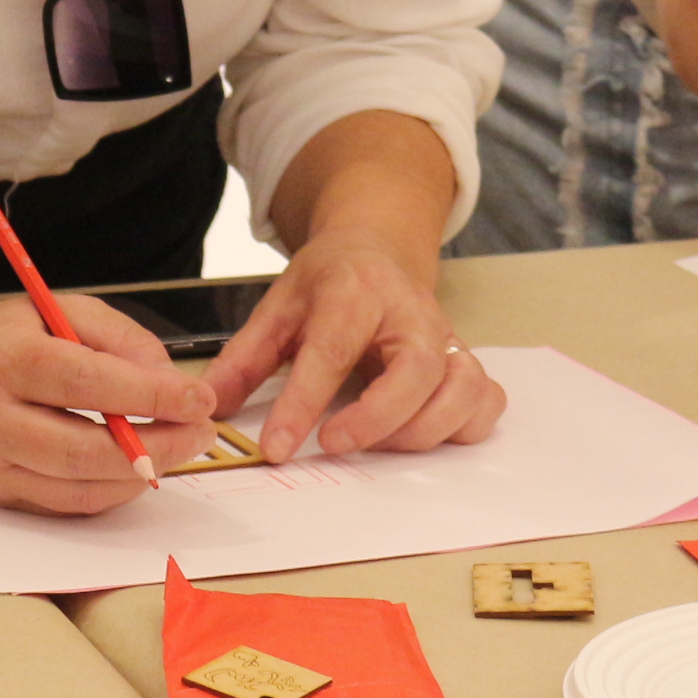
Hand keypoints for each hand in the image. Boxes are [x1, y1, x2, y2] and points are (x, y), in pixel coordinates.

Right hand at [0, 294, 217, 514]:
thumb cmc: (8, 338)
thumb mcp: (59, 310)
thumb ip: (119, 338)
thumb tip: (170, 383)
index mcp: (4, 357)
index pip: (86, 383)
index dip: (151, 395)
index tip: (198, 398)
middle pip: (83, 448)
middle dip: (157, 445)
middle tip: (201, 432)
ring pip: (79, 485)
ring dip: (142, 473)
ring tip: (179, 447)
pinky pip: (67, 504)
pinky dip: (113, 490)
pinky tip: (139, 468)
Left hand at [204, 228, 503, 463]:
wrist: (376, 248)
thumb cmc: (327, 283)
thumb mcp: (277, 308)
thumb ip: (243, 360)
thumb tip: (211, 408)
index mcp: (355, 290)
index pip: (331, 351)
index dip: (303, 404)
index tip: (277, 448)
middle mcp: (411, 311)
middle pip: (417, 371)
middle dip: (376, 419)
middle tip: (332, 444)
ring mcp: (446, 336)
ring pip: (462, 388)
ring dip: (422, 430)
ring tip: (376, 444)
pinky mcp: (466, 360)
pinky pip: (487, 399)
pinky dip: (462, 426)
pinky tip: (422, 435)